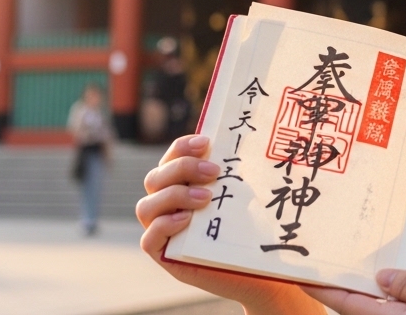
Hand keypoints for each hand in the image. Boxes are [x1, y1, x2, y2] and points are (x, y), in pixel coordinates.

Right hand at [137, 135, 323, 314]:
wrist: (260, 268)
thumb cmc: (252, 227)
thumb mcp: (245, 195)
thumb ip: (239, 171)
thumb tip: (257, 136)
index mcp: (183, 183)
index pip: (172, 157)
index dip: (183, 146)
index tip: (207, 143)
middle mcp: (167, 204)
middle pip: (155, 178)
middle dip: (183, 169)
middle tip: (214, 172)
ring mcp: (162, 229)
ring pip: (146, 206)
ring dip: (175, 196)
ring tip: (206, 199)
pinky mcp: (164, 254)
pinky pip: (148, 239)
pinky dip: (164, 225)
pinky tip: (186, 221)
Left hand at [303, 269, 405, 314]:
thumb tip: (382, 276)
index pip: (347, 304)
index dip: (323, 287)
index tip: (302, 273)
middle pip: (364, 307)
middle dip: (353, 283)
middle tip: (342, 254)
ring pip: (386, 309)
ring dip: (380, 289)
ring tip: (378, 260)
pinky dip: (403, 295)